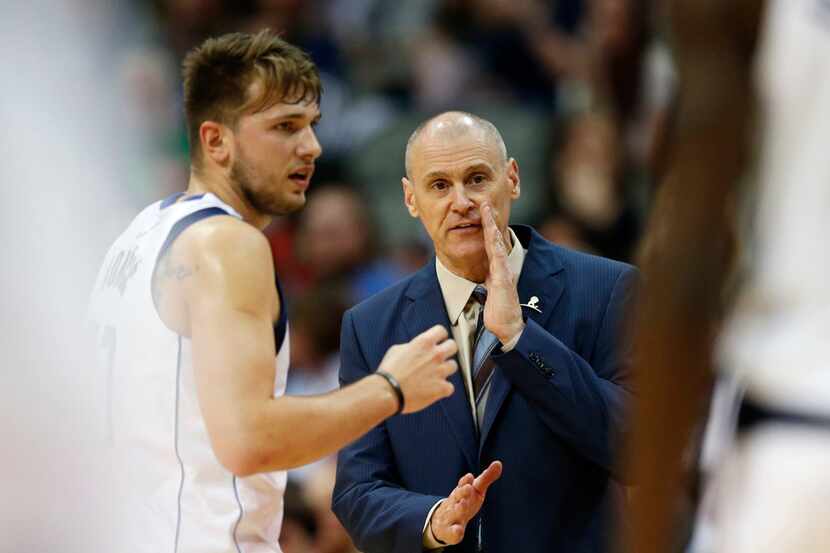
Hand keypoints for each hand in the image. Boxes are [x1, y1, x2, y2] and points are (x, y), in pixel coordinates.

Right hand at [379, 325, 456, 413]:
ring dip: (445, 370)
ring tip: (434, 375)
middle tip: (439, 358)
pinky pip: (450, 387)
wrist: (388, 392)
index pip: (441, 331)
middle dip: (447, 351)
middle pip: (453, 346)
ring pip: (454, 366)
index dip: (439, 336)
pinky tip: (434, 389)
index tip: (437, 341)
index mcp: (424, 342)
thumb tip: (416, 349)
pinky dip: (443, 389)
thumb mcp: (397, 350)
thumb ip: (412, 346)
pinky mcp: (442, 388)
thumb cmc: (389, 371)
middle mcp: (435, 354)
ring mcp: (440, 371)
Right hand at [430, 461, 503, 544]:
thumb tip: (499, 463)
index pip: (463, 484)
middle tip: (468, 488)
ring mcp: (451, 516)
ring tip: (463, 505)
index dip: (465, 481)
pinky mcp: (450, 531)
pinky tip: (458, 531)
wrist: (442, 520)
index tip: (469, 477)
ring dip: (458, 508)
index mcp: (462, 491)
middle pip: (458, 496)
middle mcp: (455, 502)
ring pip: (454, 512)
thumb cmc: (463, 501)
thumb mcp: (476, 490)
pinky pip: (452, 533)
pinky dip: (454, 532)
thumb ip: (486, 477)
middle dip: (462, 492)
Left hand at [480, 203, 523, 343]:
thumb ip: (489, 280)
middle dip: (490, 220)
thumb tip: (484, 274)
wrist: (509, 328)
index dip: (487, 228)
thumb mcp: (490, 292)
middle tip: (484, 203)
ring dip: (491, 227)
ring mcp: (504, 273)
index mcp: (498, 270)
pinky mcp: (503, 281)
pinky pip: (498, 259)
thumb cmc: (499, 313)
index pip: (491, 245)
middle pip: (495, 239)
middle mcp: (503, 268)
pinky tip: (492, 234)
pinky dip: (496, 245)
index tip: (482, 213)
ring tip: (487, 211)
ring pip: (497, 245)